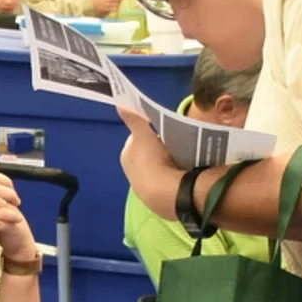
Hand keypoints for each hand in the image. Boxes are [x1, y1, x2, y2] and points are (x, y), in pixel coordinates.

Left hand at [118, 104, 185, 218]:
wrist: (165, 192)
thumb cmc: (152, 160)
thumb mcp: (142, 134)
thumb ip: (133, 120)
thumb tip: (119, 105)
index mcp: (126, 156)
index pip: (138, 139)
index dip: (151, 133)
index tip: (164, 130)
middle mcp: (131, 172)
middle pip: (148, 153)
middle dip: (160, 147)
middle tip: (175, 143)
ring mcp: (144, 186)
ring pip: (158, 167)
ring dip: (168, 161)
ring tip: (182, 156)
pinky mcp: (158, 197)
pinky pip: (167, 180)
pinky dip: (173, 175)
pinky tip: (183, 172)